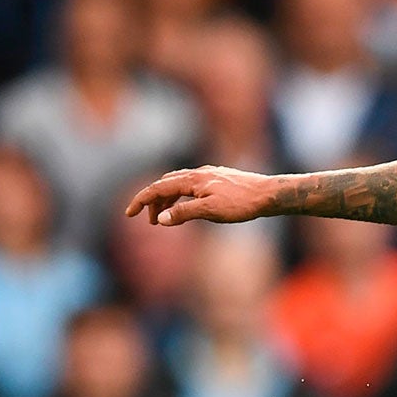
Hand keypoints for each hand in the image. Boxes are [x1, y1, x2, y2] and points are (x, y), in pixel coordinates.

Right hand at [125, 166, 274, 225]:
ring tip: (166, 218)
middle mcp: (197, 174)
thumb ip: (184, 214)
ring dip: (167, 200)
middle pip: (165, 185)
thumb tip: (161, 219)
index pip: (158, 188)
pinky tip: (187, 207)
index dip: (141, 200)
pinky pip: (190, 186)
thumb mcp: (210, 211)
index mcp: (192, 180)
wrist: (267, 194)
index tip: (129, 214)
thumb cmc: (240, 204)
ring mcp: (207, 176)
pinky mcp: (216, 179)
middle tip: (150, 222)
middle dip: (153, 202)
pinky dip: (181, 197)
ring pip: (178, 185)